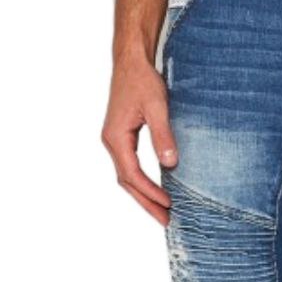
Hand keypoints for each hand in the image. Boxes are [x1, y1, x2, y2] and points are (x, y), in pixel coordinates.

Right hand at [101, 57, 177, 226]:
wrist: (132, 60)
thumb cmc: (142, 80)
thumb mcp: (157, 107)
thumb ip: (162, 135)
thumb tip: (170, 164)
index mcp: (115, 138)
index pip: (133, 175)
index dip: (150, 192)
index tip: (169, 204)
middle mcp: (111, 142)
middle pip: (127, 182)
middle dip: (146, 202)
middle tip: (166, 221)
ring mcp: (115, 140)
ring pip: (127, 176)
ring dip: (143, 195)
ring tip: (162, 211)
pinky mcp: (121, 136)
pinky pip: (130, 166)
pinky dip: (141, 182)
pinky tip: (155, 189)